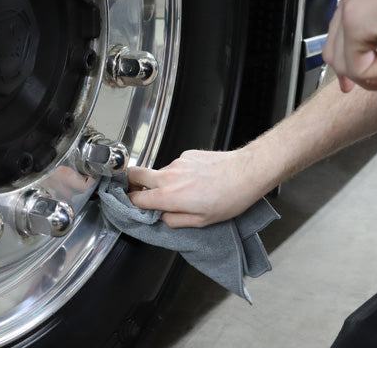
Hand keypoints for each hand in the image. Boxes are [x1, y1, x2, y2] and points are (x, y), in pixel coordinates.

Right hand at [127, 148, 268, 228]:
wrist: (247, 172)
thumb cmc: (230, 197)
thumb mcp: (202, 221)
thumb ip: (176, 221)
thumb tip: (163, 219)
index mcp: (169, 196)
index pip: (135, 198)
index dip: (129, 203)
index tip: (130, 206)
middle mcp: (168, 176)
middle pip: (134, 174)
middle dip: (129, 183)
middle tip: (136, 192)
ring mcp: (177, 162)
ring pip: (157, 171)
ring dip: (160, 181)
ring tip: (181, 192)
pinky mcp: (187, 154)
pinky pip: (175, 165)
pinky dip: (178, 173)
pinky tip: (195, 180)